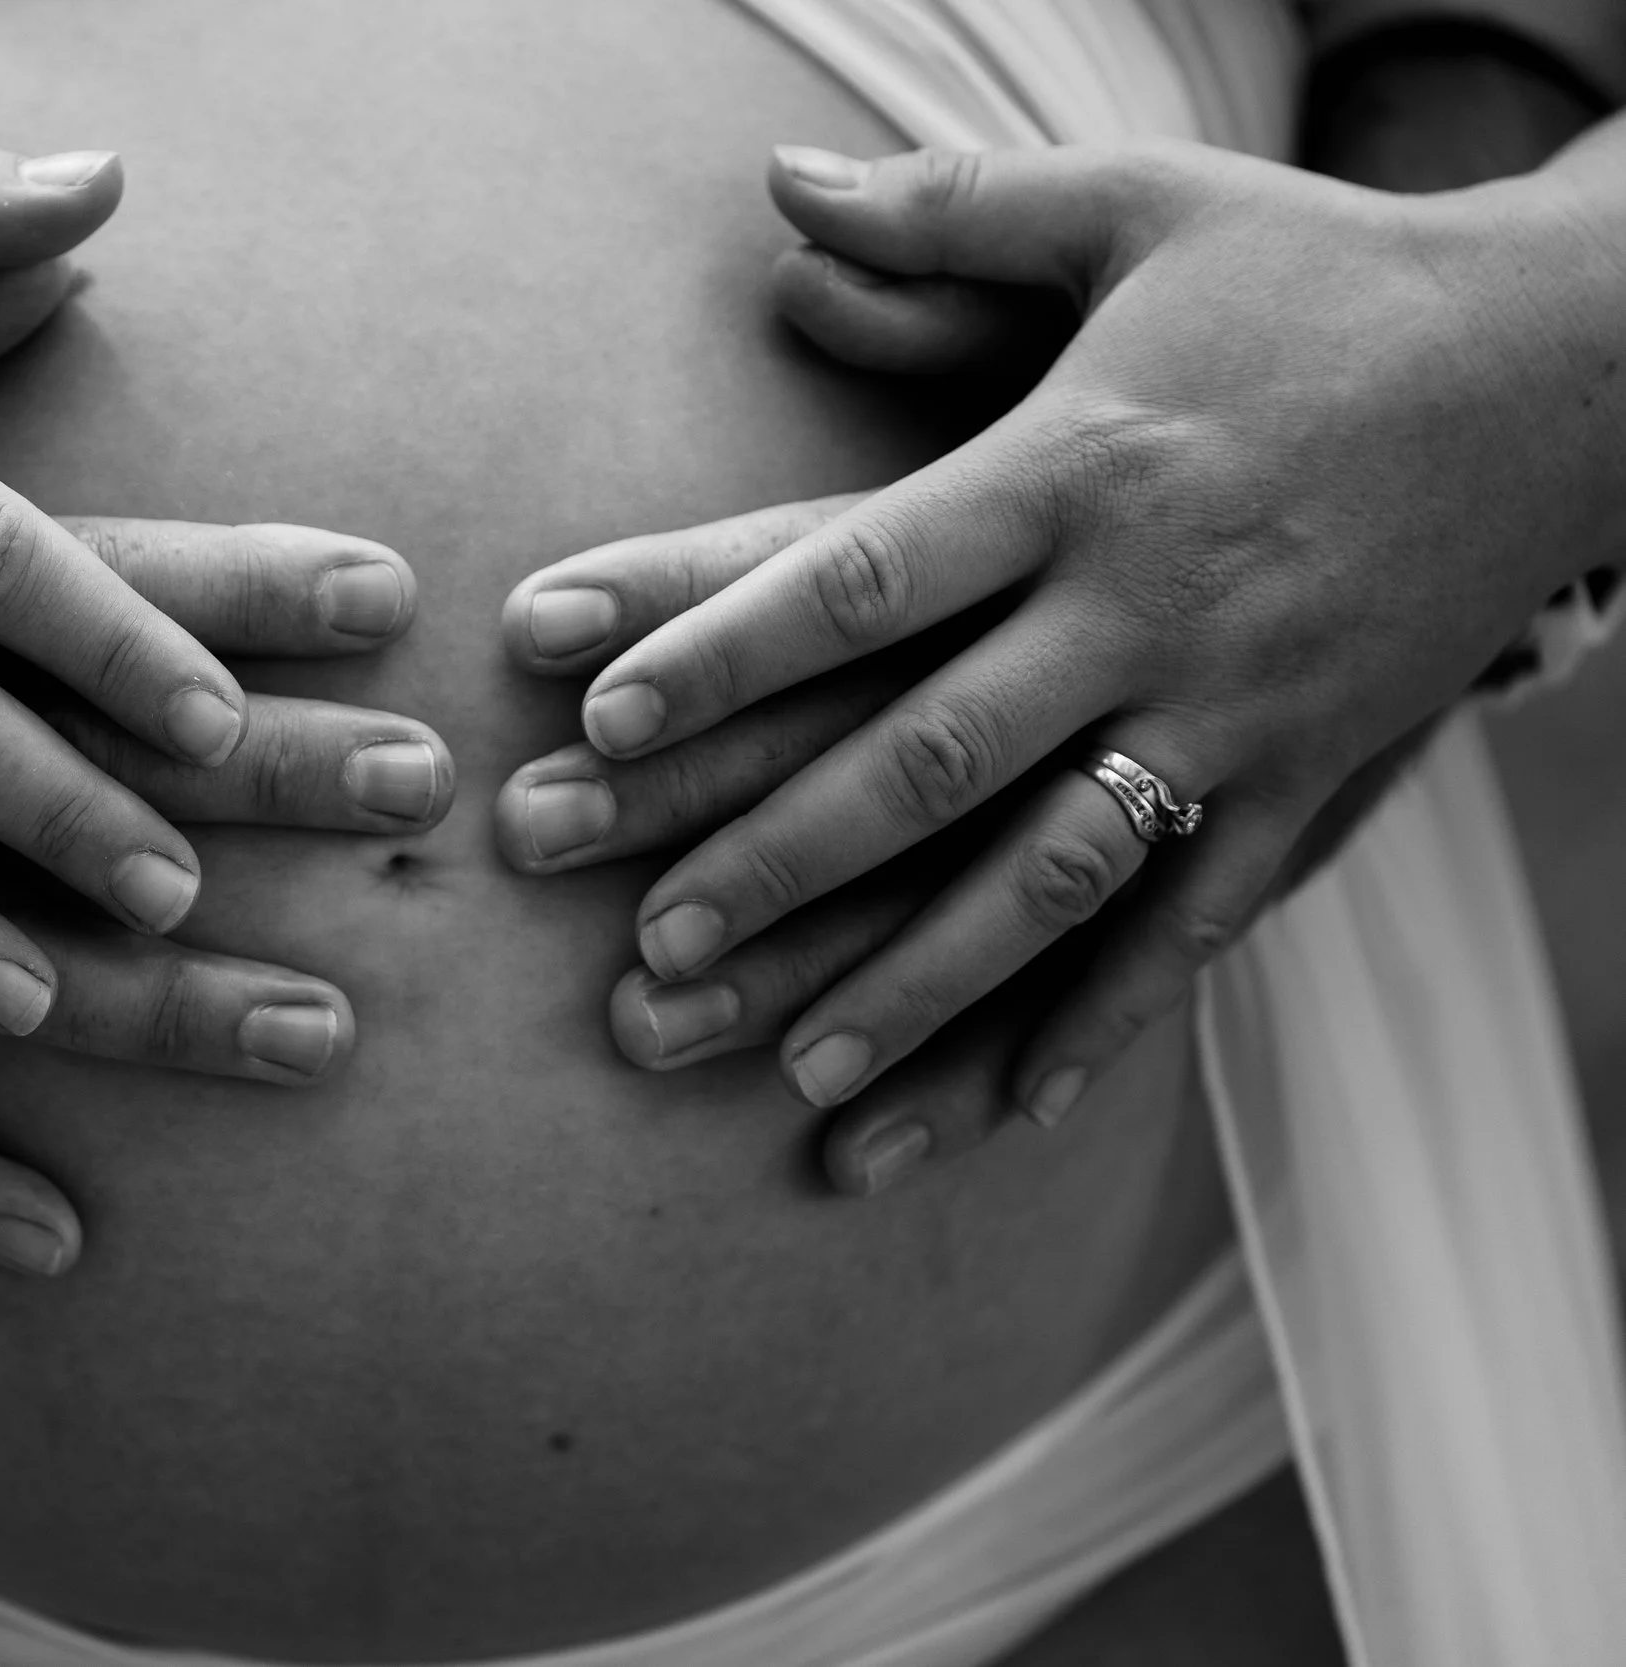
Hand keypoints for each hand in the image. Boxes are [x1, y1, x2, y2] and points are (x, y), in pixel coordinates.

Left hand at [541, 132, 1625, 1129]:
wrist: (1572, 363)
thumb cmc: (1319, 278)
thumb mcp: (1140, 204)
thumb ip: (950, 208)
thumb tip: (774, 182)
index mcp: (1075, 465)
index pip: (865, 574)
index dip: (724, 649)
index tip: (598, 718)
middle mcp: (1145, 603)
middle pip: (930, 753)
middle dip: (781, 860)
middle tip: (651, 954)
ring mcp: (1235, 708)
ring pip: (1053, 875)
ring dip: (922, 983)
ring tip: (801, 1077)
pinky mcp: (1312, 777)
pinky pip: (1202, 924)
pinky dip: (1109, 1018)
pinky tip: (1016, 1106)